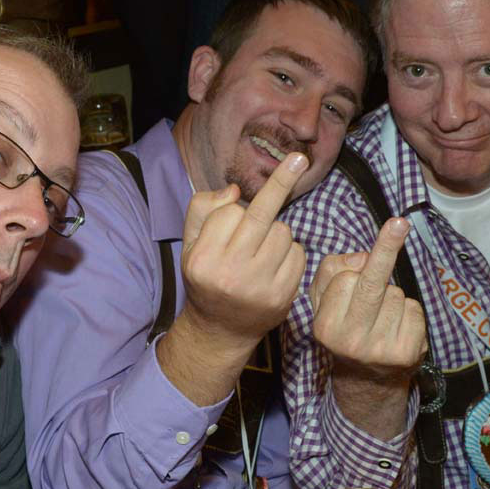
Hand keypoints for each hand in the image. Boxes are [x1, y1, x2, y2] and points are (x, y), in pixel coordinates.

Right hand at [175, 153, 308, 345]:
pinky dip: (290, 252)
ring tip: (260, 250)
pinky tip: (275, 265)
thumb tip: (234, 191)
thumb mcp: (190, 244)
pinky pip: (298, 254)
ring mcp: (259, 288)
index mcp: (203, 260)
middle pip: (261, 216)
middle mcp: (230, 275)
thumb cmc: (206, 277)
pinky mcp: (283, 298)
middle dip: (282, 182)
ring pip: (283, 232)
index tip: (235, 204)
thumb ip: (202, 209)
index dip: (232, 210)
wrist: (220, 330)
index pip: (229, 213)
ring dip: (276, 232)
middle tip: (299, 158)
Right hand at [310, 217, 427, 381]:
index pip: (344, 280)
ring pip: (396, 295)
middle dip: (387, 248)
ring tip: (382, 320)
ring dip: (393, 299)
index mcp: (325, 327)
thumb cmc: (345, 328)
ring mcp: (381, 348)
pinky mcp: (408, 352)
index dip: (351, 275)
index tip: (354, 273)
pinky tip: (398, 329)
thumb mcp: (324, 303)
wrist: (366, 381)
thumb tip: (365, 258)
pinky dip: (410, 313)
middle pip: (373, 283)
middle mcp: (350, 341)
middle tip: (399, 222)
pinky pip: (414, 309)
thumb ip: (333, 271)